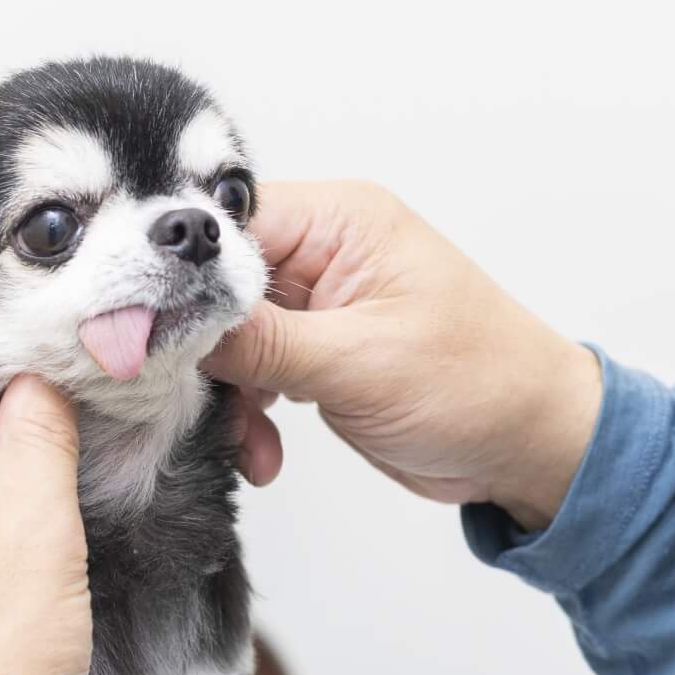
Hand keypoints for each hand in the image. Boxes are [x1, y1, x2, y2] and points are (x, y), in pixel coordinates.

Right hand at [204, 181, 602, 531]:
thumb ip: (261, 342)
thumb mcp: (359, 363)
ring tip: (241, 441)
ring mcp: (319, 307)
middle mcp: (325, 253)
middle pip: (216, 285)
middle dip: (199, 348)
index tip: (141, 332)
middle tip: (183, 399)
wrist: (532, 446)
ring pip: (228, 337)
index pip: (226, 230)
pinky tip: (262, 454)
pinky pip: (254, 373)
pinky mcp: (318, 355)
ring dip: (226, 394)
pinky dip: (249, 414)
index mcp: (341, 221)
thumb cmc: (479, 383)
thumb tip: (172, 325)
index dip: (179, 280)